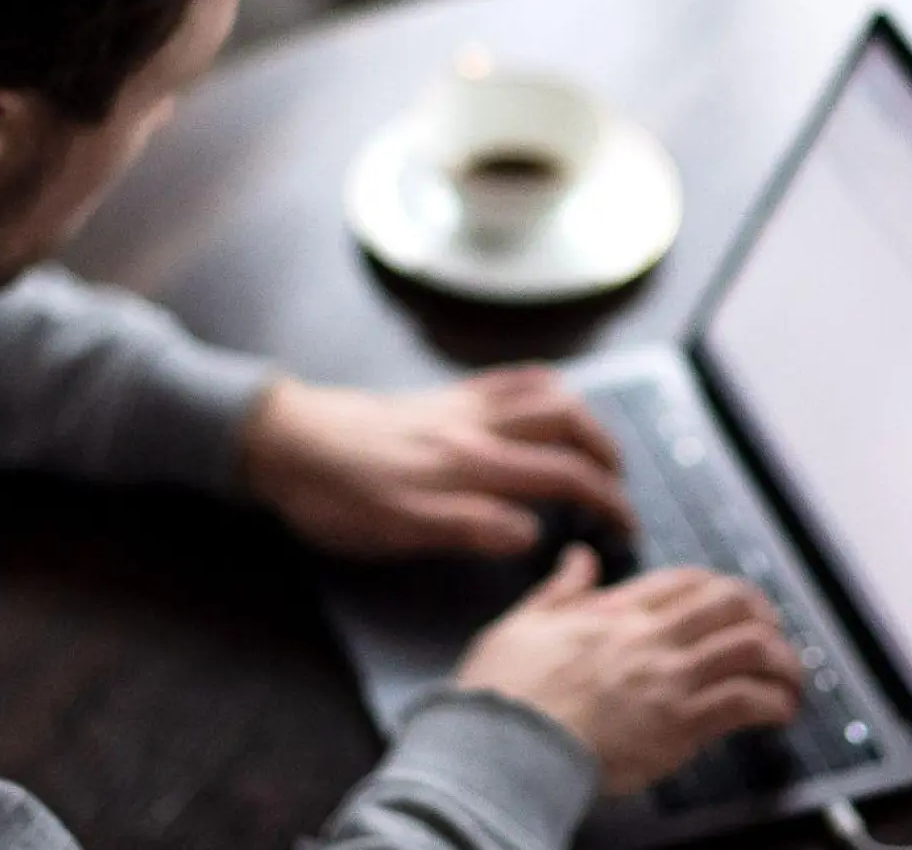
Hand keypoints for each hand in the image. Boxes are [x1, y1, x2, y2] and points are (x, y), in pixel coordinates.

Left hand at [241, 366, 635, 557]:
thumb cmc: (334, 495)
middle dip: (607, 456)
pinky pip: (508, 378)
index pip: (562, 476)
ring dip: (584, 419)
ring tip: (598, 448)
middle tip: (622, 489)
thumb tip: (533, 534)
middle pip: (566, 426)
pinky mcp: (441, 395)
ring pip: (545, 394)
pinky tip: (551, 397)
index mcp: (470, 465)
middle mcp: (475, 427)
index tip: (628, 527)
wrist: (283, 440)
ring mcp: (460, 404)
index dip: (606, 500)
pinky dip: (544, 385)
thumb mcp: (396, 529)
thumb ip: (468, 527)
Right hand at [455, 546, 801, 795]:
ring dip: (781, 662)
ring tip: (788, 680)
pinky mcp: (678, 724)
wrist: (503, 744)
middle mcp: (649, 638)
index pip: (687, 581)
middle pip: (732, 603)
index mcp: (615, 612)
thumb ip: (559, 590)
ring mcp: (668, 679)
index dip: (720, 587)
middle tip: (771, 637)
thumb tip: (577, 559)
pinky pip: (745, 702)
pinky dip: (772, 704)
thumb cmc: (505, 693)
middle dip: (763, 617)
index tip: (732, 604)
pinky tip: (779, 713)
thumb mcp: (522, 622)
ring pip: (750, 648)